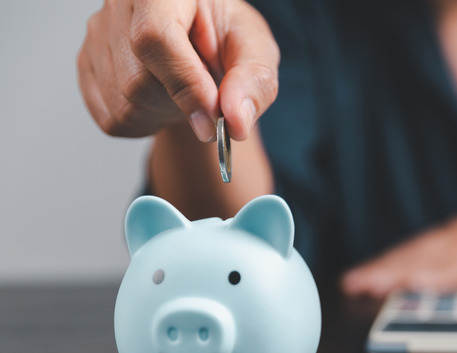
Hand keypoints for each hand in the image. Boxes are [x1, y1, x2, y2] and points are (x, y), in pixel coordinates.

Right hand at [77, 0, 278, 141]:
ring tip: (184, 91)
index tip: (213, 119)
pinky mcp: (86, 64)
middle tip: (206, 96)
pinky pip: (113, 118)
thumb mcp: (255, 50)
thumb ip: (254, 82)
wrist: (200, 45)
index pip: (156, 36)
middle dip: (181, 104)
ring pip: (123, 104)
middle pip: (137, 79)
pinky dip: (146, 122)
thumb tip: (237, 121)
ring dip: (165, 114)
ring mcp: (96, 33)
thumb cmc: (225, 38)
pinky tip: (163, 98)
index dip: (185, 84)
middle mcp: (119, 3)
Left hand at [341, 212, 456, 296]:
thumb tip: (431, 281)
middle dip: (381, 268)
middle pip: (415, 253)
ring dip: (400, 272)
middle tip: (352, 283)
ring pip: (432, 260)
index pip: (415, 249)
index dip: (385, 263)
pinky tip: (419, 285)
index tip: (358, 276)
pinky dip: (440, 277)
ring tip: (373, 285)